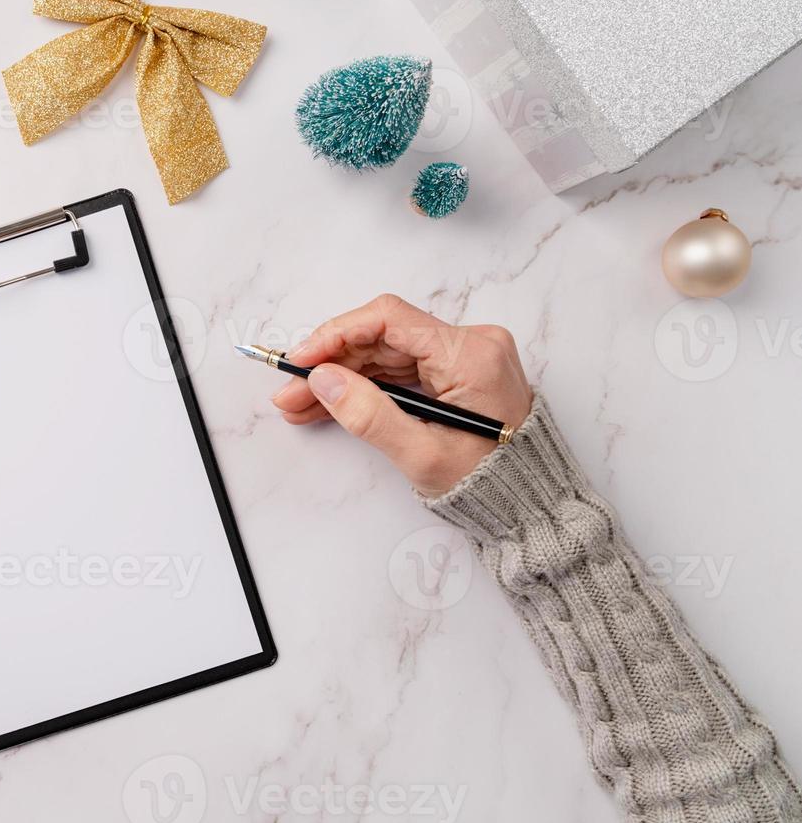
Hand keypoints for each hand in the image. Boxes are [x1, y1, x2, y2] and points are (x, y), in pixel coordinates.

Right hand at [271, 294, 532, 496]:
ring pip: (385, 352)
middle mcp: (472, 343)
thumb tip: (322, 381)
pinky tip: (331, 401)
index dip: (336, 334)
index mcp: (471, 355)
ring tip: (300, 404)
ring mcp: (465, 355)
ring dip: (342, 375)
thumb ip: (368, 415)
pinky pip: (400, 367)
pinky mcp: (457, 370)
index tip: (301, 359)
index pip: (389, 319)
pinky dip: (365, 384)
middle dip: (331, 363)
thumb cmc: (492, 484)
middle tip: (290, 392)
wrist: (532, 504)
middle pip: (382, 336)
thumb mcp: (422, 455)